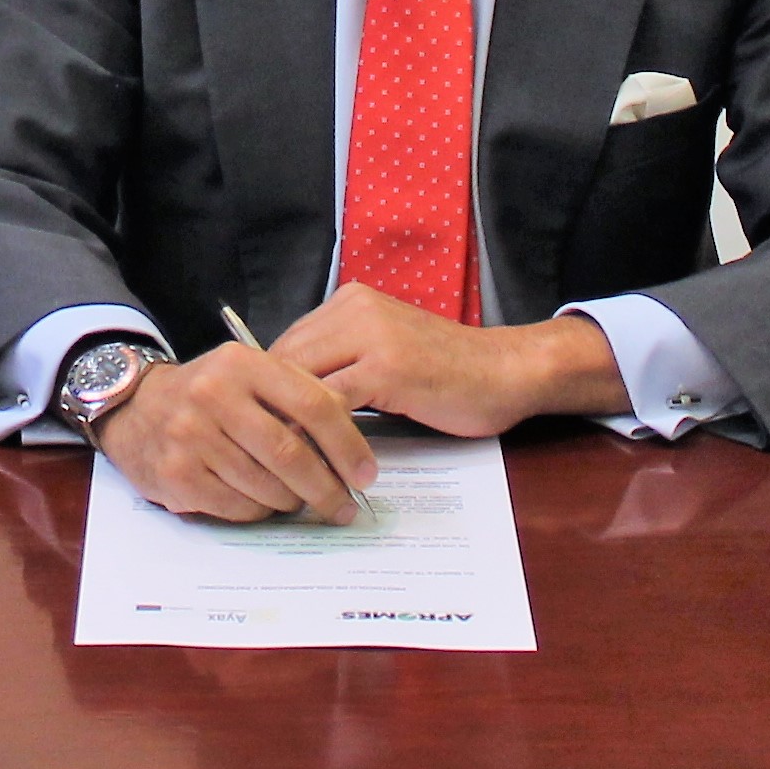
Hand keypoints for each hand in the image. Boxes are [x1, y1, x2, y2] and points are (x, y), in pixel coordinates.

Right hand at [90, 344, 373, 525]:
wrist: (136, 408)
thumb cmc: (209, 395)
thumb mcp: (250, 376)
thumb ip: (297, 395)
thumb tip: (350, 443)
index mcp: (243, 364)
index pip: (313, 404)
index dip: (347, 444)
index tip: (366, 473)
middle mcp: (214, 395)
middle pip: (290, 453)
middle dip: (326, 487)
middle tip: (345, 507)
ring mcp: (191, 436)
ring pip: (266, 486)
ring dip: (293, 502)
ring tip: (300, 501)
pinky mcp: (177, 474)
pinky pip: (238, 507)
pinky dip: (260, 512)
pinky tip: (262, 503)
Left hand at [270, 282, 625, 437]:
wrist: (507, 370)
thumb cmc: (450, 370)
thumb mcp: (385, 351)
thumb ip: (343, 361)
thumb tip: (291, 400)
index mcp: (349, 303)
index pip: (285, 344)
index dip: (268, 390)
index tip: (262, 427)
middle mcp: (354, 309)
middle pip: (284, 361)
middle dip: (271, 409)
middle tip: (264, 453)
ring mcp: (370, 336)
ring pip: (302, 382)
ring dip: (291, 426)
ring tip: (284, 465)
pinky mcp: (387, 368)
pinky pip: (333, 404)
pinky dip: (321, 437)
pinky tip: (320, 464)